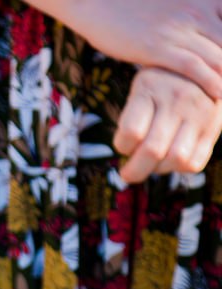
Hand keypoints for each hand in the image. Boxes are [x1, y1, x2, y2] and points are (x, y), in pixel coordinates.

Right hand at [35, 0, 221, 98]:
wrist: (99, 3)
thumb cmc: (134, 5)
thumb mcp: (174, 5)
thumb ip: (194, 17)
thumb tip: (203, 38)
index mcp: (205, 1)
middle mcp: (198, 12)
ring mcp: (179, 30)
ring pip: (218, 58)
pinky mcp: (158, 47)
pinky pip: (192, 67)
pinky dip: (209, 82)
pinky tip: (218, 95)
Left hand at [114, 68, 221, 182]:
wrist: (202, 68)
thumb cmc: (158, 86)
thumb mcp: (140, 89)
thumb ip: (132, 118)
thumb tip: (127, 156)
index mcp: (149, 87)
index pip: (132, 131)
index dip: (123, 146)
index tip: (123, 145)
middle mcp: (177, 98)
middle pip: (152, 151)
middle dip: (135, 171)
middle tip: (128, 173)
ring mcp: (199, 113)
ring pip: (176, 159)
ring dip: (158, 169)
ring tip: (152, 163)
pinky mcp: (213, 126)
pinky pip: (195, 162)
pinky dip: (178, 169)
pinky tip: (170, 160)